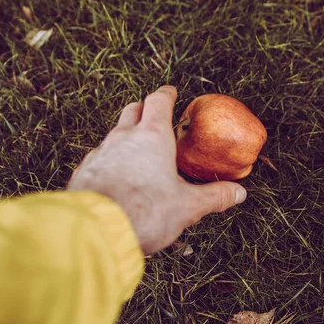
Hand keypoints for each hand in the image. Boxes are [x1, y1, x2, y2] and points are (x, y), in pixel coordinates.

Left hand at [67, 86, 246, 255]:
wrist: (94, 231)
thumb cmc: (146, 211)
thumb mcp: (188, 206)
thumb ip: (214, 196)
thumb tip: (239, 193)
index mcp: (152, 136)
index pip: (158, 102)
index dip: (166, 95)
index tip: (171, 92)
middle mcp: (123, 138)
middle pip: (132, 110)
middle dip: (144, 109)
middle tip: (154, 115)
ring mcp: (101, 154)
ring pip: (114, 134)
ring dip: (126, 136)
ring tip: (137, 152)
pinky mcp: (84, 172)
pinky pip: (100, 158)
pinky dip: (111, 160)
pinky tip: (116, 177)